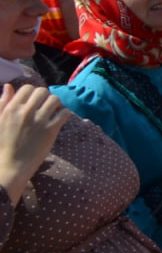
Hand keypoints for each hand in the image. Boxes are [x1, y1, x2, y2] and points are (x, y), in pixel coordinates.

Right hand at [0, 84, 70, 199]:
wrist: (11, 166)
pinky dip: (64, 113)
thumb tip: (9, 86)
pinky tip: (60, 119)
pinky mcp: (51, 130)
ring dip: (56, 104)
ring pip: (55, 100)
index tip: (34, 101)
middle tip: (45, 106)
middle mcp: (26, 112)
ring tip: (53, 111)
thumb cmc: (2, 145)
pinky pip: (64, 113)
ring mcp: (39, 121)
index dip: (32, 93)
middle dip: (45, 97)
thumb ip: (3, 103)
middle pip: (43, 91)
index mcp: (11, 109)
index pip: (28, 88)